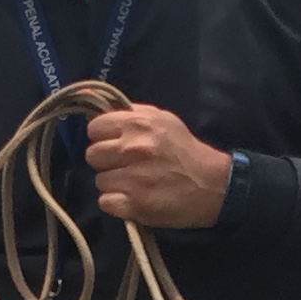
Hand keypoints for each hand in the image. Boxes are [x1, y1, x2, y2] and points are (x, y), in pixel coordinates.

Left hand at [83, 102, 231, 229]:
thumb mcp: (161, 119)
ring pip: (99, 180)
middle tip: (127, 165)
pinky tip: (133, 199)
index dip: (103, 137)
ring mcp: (133, 178)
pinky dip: (117, 203)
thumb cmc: (184, 150)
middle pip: (92, 155)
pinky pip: (105, 201)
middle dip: (107, 161)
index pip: (94, 128)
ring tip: (134, 182)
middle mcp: (133, 148)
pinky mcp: (135, 204)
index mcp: (138, 124)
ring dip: (113, 183)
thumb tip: (87, 95)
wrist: (213, 185)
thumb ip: (127, 110)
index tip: (116, 144)